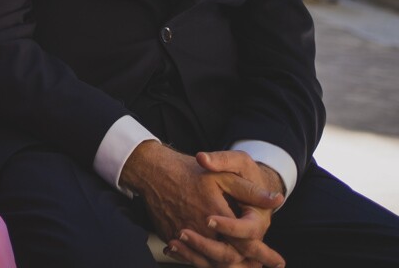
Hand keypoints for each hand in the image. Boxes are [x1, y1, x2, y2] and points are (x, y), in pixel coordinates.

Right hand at [121, 142, 282, 266]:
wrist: (152, 170)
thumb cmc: (189, 171)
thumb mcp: (223, 174)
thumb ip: (249, 190)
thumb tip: (276, 199)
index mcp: (215, 213)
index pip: (243, 242)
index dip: (261, 252)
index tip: (276, 261)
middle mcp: (198, 228)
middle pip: (226, 257)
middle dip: (244, 264)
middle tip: (259, 267)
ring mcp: (181, 234)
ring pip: (207, 260)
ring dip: (224, 264)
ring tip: (243, 267)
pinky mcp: (169, 236)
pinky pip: (189, 255)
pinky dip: (202, 259)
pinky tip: (212, 259)